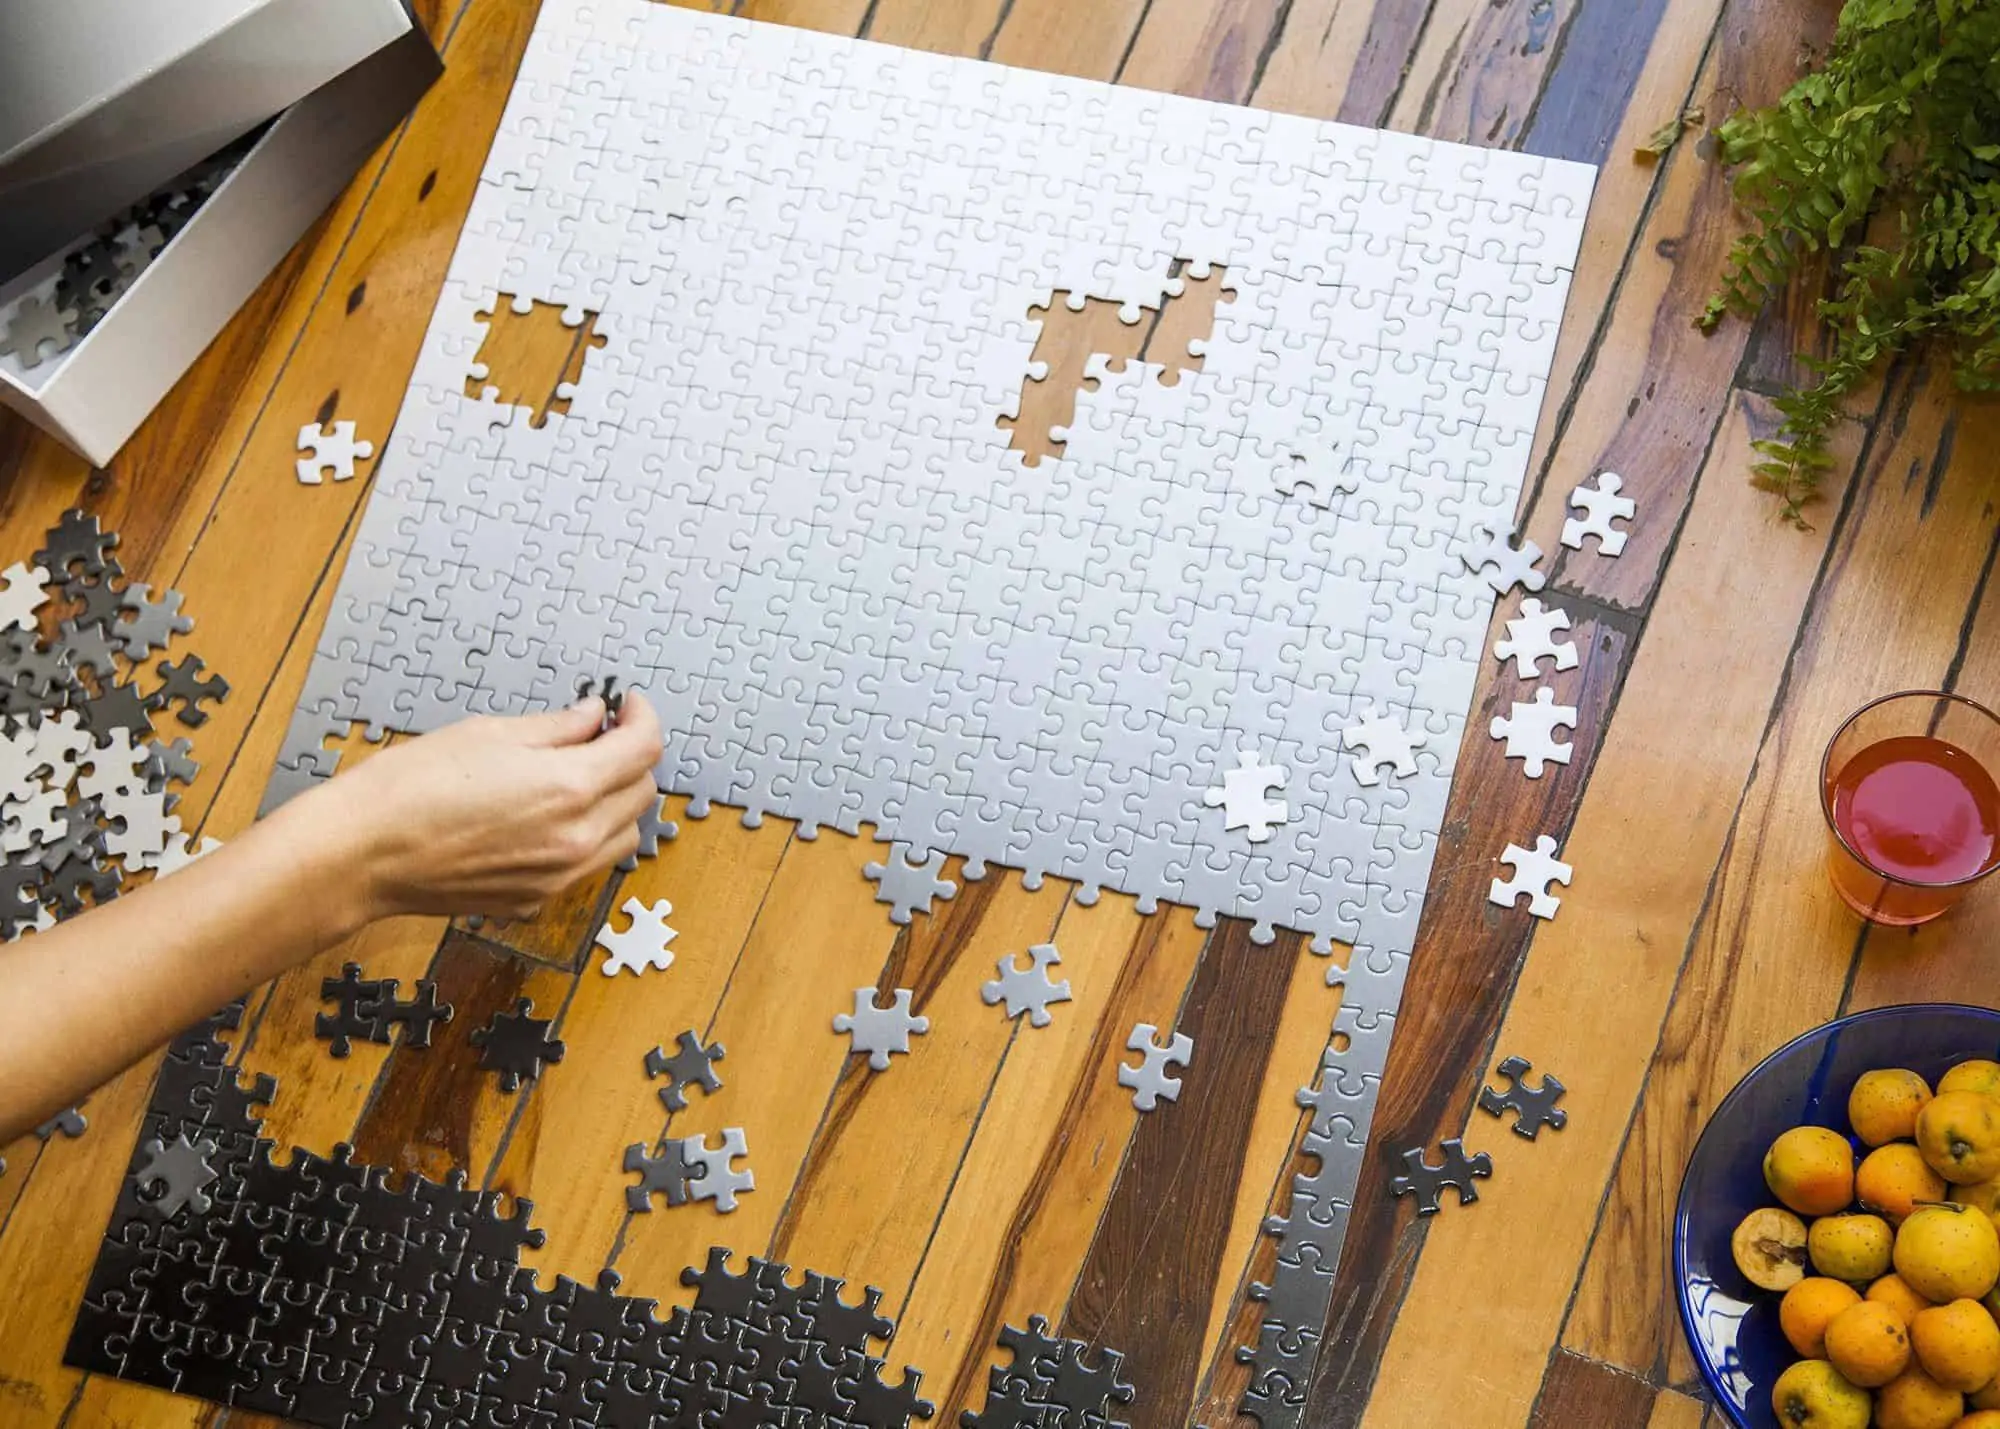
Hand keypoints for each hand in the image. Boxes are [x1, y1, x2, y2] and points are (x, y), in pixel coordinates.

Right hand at [306, 695, 663, 920]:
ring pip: (623, 835)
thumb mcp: (489, 733)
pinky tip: (551, 816)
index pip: (643, 750)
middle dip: (631, 758)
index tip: (628, 706)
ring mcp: (559, 876)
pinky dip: (587, 837)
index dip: (643, 718)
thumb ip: (556, 727)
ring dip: (616, 801)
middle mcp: (576, 838)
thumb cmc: (411, 786)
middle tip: (601, 735)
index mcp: (569, 788)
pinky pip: (586, 865)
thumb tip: (594, 716)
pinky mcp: (536, 899)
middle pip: (642, 793)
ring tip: (580, 775)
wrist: (361, 854)